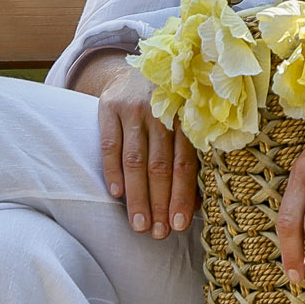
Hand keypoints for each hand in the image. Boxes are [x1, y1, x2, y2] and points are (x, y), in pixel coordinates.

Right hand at [95, 61, 196, 239]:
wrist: (132, 70)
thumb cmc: (163, 108)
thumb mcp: (181, 125)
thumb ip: (187, 160)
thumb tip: (195, 207)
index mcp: (186, 119)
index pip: (184, 164)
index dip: (181, 196)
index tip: (178, 226)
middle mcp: (161, 113)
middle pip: (159, 166)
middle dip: (159, 203)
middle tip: (157, 233)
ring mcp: (133, 108)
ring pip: (135, 160)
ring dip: (137, 196)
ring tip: (139, 224)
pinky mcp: (109, 106)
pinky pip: (110, 144)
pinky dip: (113, 170)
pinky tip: (116, 194)